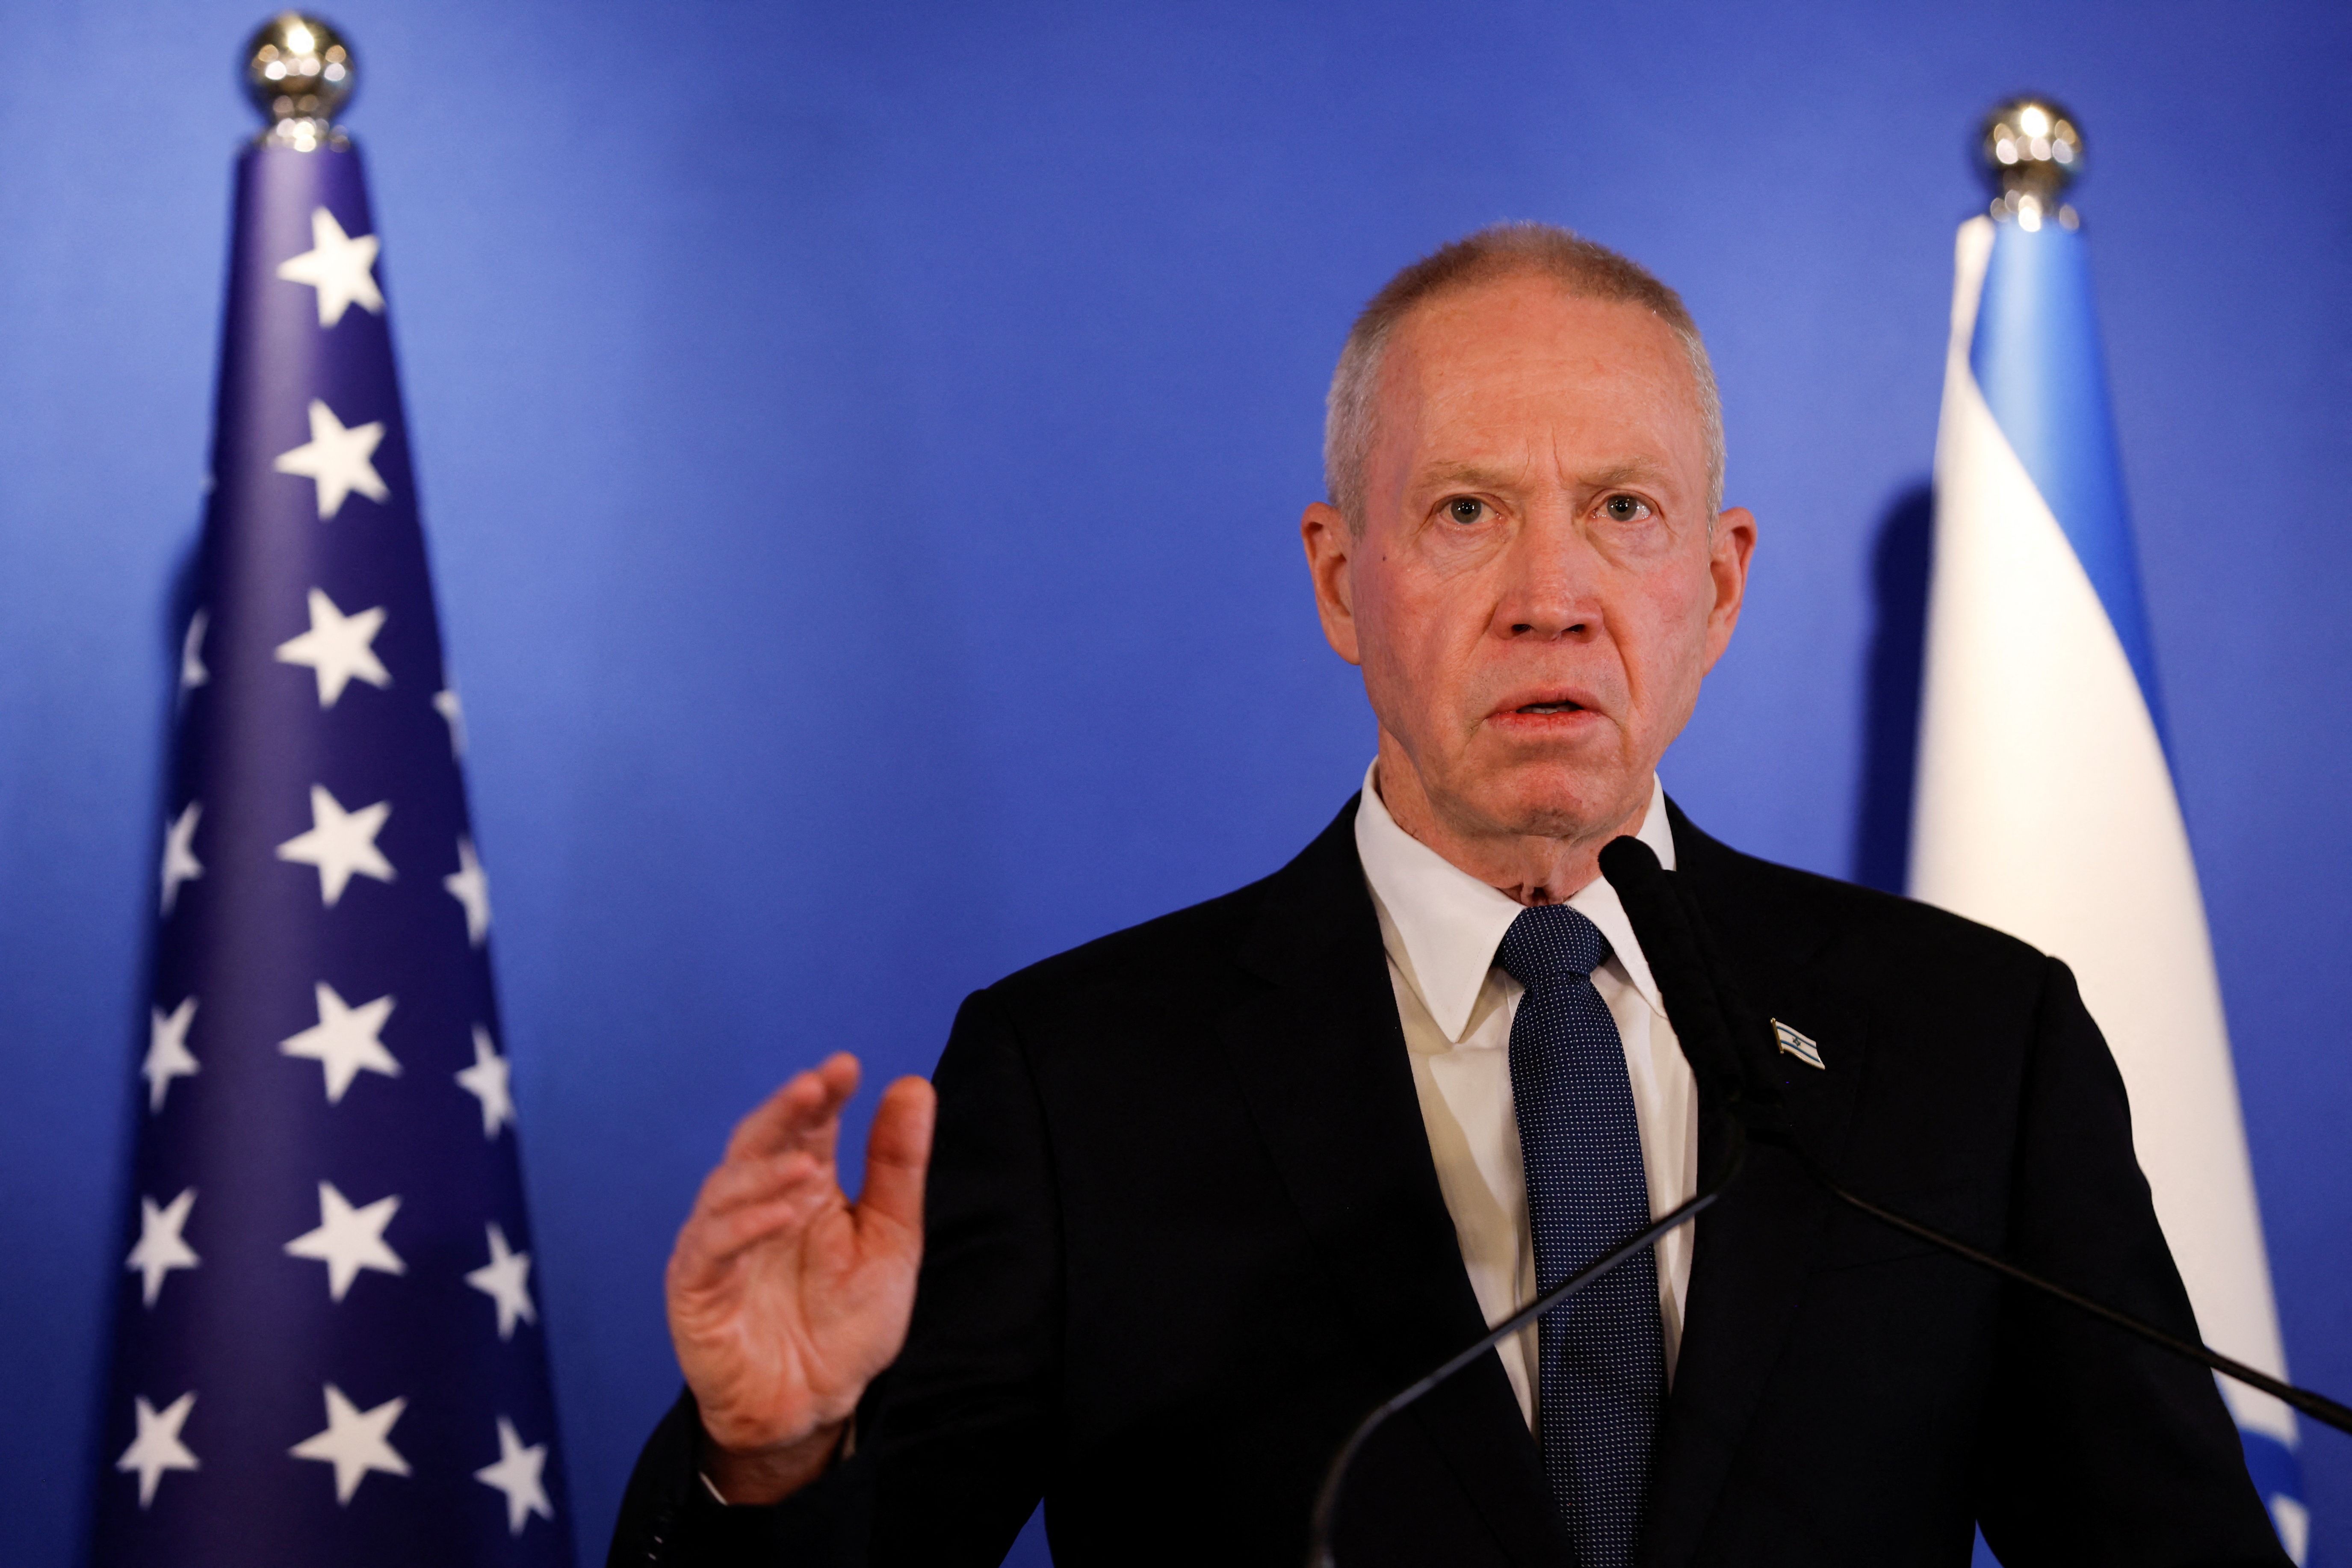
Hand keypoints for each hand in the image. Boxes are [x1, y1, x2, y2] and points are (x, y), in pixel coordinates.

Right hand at [665, 1053, 936, 1502]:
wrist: (816, 1403)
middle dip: (783, 1111)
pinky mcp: (696, 1289)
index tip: (846, 1066)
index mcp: (803, 1185)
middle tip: (814, 1087)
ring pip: (726, 1189)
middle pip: (757, 1142)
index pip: (807, 1124)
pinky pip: (710, 1249)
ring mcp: (720, 1245)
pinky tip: (779, 1218)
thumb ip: (896, 1166)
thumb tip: (913, 1085)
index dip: (822, 1092)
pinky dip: (741, 1228)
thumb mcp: (889, 1239)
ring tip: (805, 1165)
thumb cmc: (848, 1320)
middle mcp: (754, 1204)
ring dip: (763, 1173)